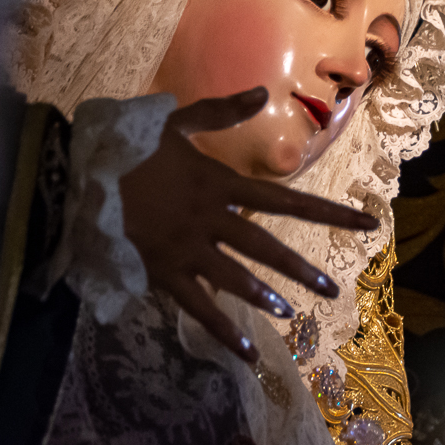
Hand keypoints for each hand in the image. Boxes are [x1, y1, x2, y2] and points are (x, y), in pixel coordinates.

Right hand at [119, 86, 379, 362]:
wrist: (79, 175)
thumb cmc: (128, 146)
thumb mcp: (176, 120)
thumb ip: (222, 111)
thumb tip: (263, 93)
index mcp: (220, 183)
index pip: (286, 200)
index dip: (328, 213)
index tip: (366, 223)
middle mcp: (211, 219)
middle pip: (266, 247)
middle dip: (302, 268)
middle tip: (333, 289)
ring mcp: (188, 249)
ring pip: (236, 278)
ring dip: (265, 296)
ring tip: (291, 312)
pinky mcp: (164, 272)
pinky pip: (198, 306)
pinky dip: (222, 330)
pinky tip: (245, 352)